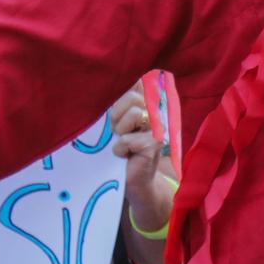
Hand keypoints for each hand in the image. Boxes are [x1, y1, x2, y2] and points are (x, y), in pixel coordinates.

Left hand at [109, 88, 173, 233]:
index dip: (124, 89)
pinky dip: (120, 149)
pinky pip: (128, 138)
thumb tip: (107, 84)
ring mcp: (157, 128)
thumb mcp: (113, 125)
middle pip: (132, 96)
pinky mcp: (155, 143)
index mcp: (142, 104)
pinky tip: (124, 156)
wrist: (131, 181)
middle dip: (117, 114)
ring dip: (120, 131)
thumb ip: (113, 106)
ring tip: (121, 142)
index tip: (114, 108)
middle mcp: (153, 113)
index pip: (137, 82)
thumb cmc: (119, 151)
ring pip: (135, 113)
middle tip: (116, 131)